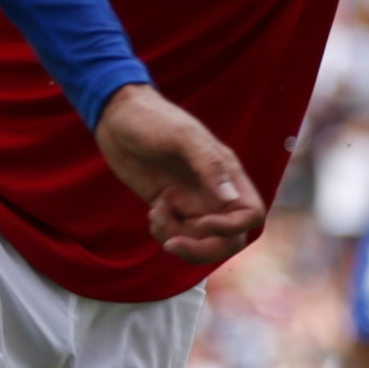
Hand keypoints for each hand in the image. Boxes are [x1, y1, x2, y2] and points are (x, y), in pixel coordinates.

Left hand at [95, 84, 263, 267]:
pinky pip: (177, 235)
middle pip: (229, 240)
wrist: (117, 117)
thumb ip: (208, 165)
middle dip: (202, 250)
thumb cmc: (152, 119)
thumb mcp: (181, 137)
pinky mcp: (169, 206)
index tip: (200, 223)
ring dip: (177, 238)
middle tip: (173, 242)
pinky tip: (152, 212)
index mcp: (227, 173)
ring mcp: (191, 201)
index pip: (251, 215)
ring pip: (200, 242)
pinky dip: (164, 233)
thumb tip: (231, 198)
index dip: (231, 229)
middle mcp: (214, 191)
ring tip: (156, 213)